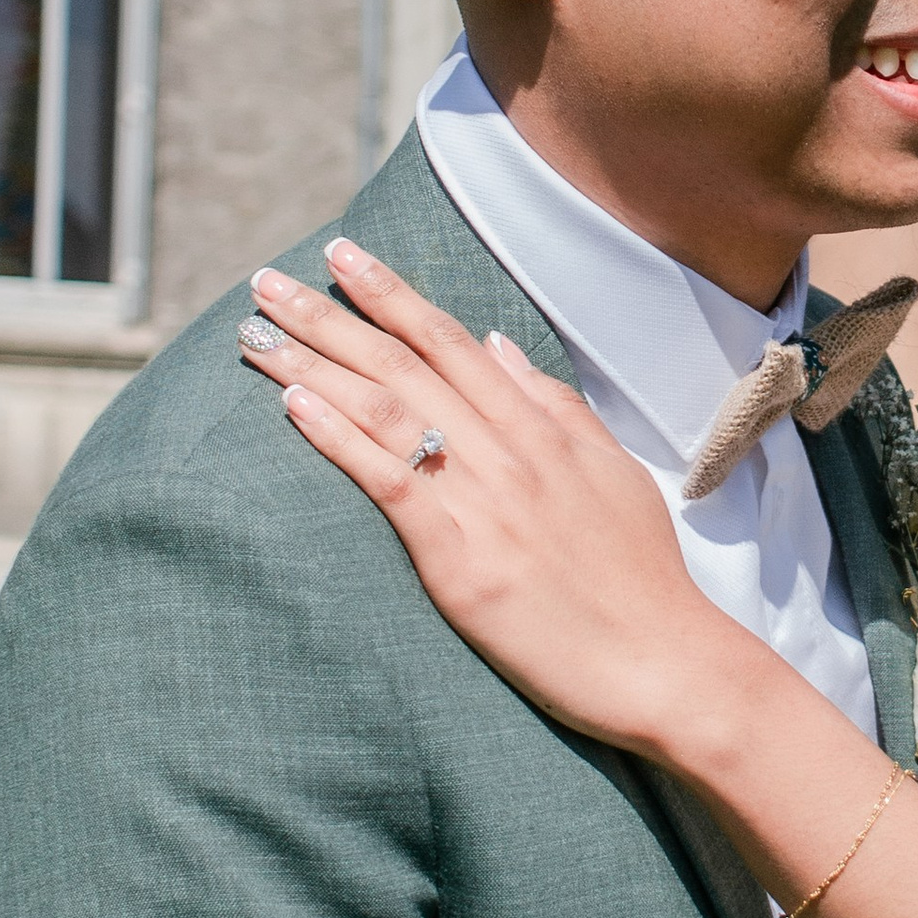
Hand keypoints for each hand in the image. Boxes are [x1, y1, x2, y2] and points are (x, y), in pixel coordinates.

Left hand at [238, 242, 736, 752]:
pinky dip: (340, 438)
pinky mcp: (460, 560)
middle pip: (403, 364)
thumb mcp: (611, 470)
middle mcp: (508, 451)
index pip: (450, 341)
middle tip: (265, 282)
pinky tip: (295, 405)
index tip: (340, 256)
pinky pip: (391, 483)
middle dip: (328, 315)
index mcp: (541, 427)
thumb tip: (497, 344)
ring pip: (386, 411)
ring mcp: (484, 502)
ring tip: (254, 333)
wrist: (662, 661)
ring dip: (313, 363)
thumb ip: (553, 404)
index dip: (390, 294)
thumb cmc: (640, 575)